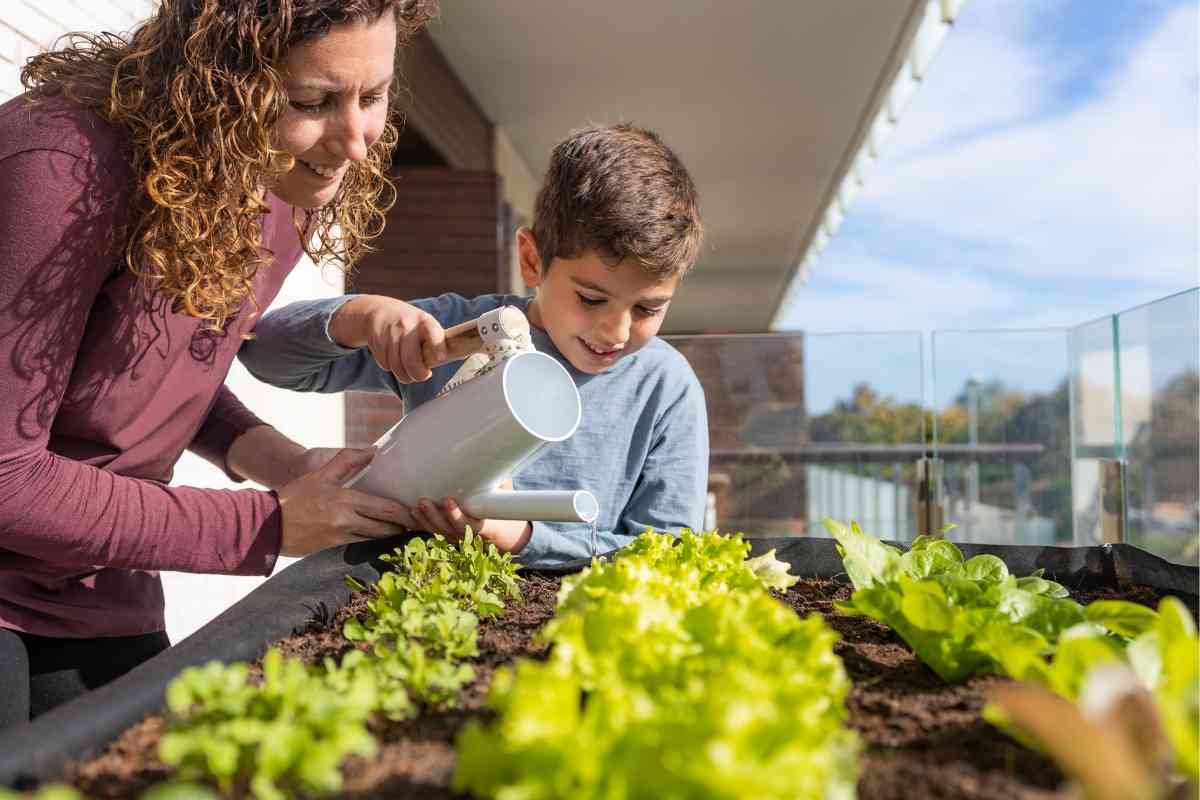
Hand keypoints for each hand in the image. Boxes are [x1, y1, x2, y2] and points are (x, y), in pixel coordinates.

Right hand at [276, 448, 415, 556]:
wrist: (266, 524)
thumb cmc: (294, 497)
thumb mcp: (320, 475)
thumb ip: (347, 460)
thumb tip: (372, 450)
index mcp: (345, 501)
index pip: (385, 509)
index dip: (405, 514)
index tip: (417, 514)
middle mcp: (345, 522)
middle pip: (384, 528)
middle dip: (402, 528)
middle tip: (417, 526)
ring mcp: (339, 538)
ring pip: (374, 539)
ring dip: (388, 537)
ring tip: (402, 532)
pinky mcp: (332, 550)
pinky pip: (359, 546)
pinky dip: (371, 543)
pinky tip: (379, 540)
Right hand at [330, 295, 445, 382]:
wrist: (378, 309)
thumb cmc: (409, 323)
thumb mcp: (424, 323)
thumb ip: (436, 340)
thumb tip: (456, 357)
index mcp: (425, 321)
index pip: (433, 333)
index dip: (437, 347)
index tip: (440, 359)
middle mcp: (407, 325)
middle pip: (411, 360)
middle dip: (418, 375)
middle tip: (422, 376)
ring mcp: (390, 332)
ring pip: (396, 366)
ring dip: (403, 375)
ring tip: (408, 373)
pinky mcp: (376, 339)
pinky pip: (385, 363)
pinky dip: (390, 367)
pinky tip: (394, 360)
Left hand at [411, 489, 531, 553]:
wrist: (505, 531)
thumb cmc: (504, 507)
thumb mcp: (505, 494)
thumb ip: (497, 481)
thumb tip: (491, 458)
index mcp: (486, 526)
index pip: (469, 524)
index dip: (456, 515)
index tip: (448, 500)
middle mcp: (469, 535)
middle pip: (448, 529)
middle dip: (434, 516)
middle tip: (424, 501)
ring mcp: (458, 537)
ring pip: (439, 532)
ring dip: (426, 519)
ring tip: (417, 505)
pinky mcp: (449, 536)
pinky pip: (435, 532)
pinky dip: (424, 523)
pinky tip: (415, 512)